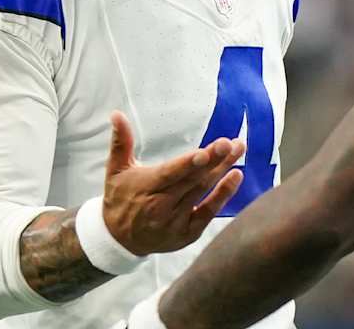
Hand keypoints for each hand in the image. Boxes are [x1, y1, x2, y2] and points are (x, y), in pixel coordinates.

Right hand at [102, 110, 245, 255]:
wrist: (119, 240)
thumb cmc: (119, 198)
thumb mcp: (115, 170)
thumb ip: (120, 142)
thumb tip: (116, 114)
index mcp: (145, 188)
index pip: (169, 175)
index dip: (188, 164)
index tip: (205, 152)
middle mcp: (161, 206)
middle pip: (191, 181)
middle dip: (212, 161)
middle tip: (230, 143)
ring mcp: (176, 221)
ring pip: (203, 191)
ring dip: (223, 169)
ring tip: (238, 149)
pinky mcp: (188, 233)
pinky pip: (209, 212)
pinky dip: (223, 195)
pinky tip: (236, 176)